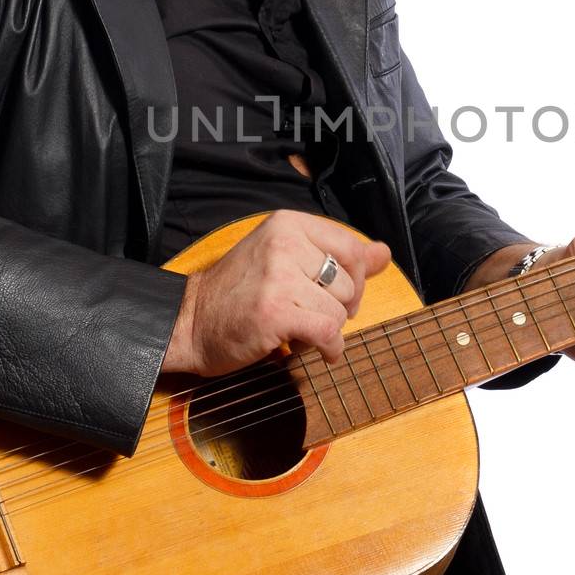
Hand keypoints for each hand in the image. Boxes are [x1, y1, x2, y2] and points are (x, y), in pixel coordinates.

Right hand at [163, 211, 391, 375]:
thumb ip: (338, 255)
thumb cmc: (238, 293)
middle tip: (311, 315)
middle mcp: (284, 243)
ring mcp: (279, 277)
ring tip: (300, 329)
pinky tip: (316, 351)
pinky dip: (330, 349)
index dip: (353, 278)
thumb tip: (384, 253)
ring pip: (340, 310)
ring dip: (328, 330)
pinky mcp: (275, 312)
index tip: (334, 293)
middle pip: (349, 282)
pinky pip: (329, 333)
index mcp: (288, 223)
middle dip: (339, 308)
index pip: (351, 246)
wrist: (190, 322)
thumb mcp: (286, 259)